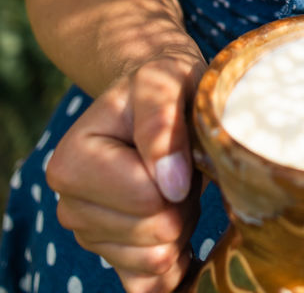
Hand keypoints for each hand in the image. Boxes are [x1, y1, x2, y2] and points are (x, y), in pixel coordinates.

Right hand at [47, 49, 206, 292]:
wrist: (157, 99)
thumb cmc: (161, 85)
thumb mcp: (165, 81)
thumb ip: (162, 123)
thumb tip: (169, 184)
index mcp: (71, 162)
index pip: (146, 197)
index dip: (178, 174)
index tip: (176, 144)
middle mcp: (70, 205)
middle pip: (154, 233)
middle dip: (182, 201)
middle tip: (180, 165)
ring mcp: (89, 237)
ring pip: (157, 259)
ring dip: (182, 223)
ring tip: (174, 183)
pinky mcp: (112, 259)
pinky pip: (151, 285)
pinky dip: (175, 260)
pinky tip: (178, 223)